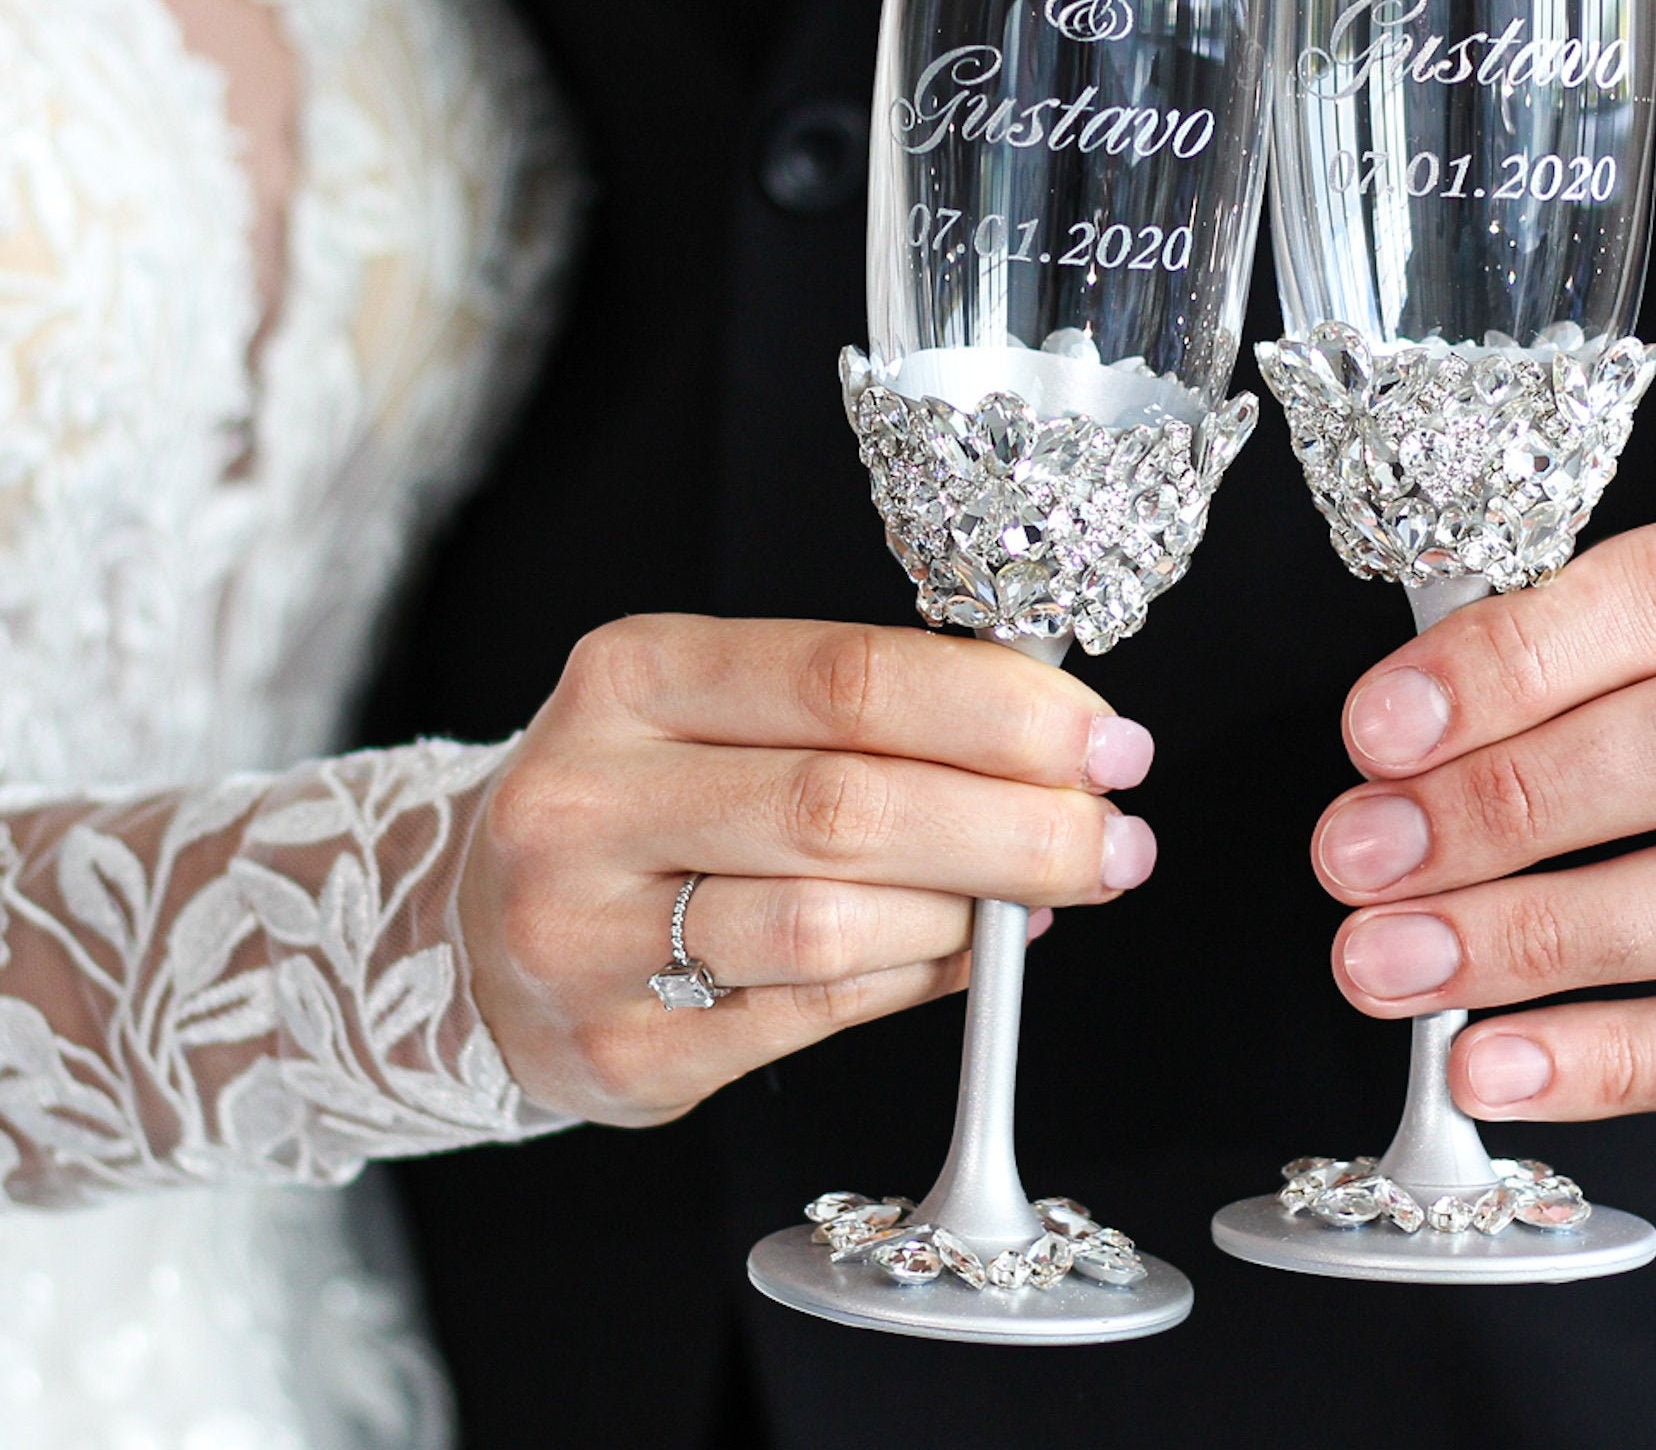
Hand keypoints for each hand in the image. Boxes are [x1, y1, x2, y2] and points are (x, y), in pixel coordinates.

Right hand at [459, 616, 1155, 1123]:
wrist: (470, 930)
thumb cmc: (641, 799)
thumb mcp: (713, 711)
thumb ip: (861, 719)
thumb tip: (1050, 756)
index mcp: (633, 676)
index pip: (847, 677)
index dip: (998, 708)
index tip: (1102, 739)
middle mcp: (592, 798)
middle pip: (848, 805)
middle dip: (1017, 823)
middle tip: (1114, 836)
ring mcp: (589, 936)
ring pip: (830, 922)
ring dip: (971, 912)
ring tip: (1036, 897)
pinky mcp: (622, 1052)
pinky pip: (813, 1014)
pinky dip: (917, 979)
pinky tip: (964, 953)